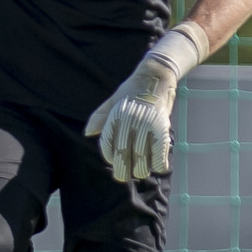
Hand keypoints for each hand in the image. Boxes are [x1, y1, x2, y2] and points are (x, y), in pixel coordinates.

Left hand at [85, 58, 179, 180]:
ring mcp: (146, 125)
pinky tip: (157, 165)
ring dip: (140, 169)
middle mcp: (130, 121)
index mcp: (116, 116)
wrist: (157, 75)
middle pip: (123, 154)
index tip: (113, 161)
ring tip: (140, 171)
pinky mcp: (162, 127)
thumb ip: (101, 117)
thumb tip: (88, 133)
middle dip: (122, 170)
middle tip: (123, 176)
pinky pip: (160, 153)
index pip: (108, 144)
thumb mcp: (113, 101)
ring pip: (141, 158)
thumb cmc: (132, 90)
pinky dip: (159, 163)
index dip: (109, 156)